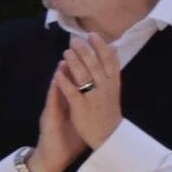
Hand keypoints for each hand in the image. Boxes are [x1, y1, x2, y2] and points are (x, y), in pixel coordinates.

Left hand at [60, 33, 125, 157]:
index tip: (93, 35)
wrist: (109, 136)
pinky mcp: (81, 108)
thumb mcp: (114, 90)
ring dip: (74, 62)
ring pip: (84, 76)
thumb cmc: (108, 111)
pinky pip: (72, 92)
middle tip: (74, 40)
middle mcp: (105, 89)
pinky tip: (58, 73)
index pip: (110, 61)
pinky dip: (65, 82)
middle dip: (85, 50)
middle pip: (95, 65)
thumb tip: (113, 48)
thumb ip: (111, 71)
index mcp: (113, 84)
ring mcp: (93, 98)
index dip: (101, 46)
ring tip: (66, 52)